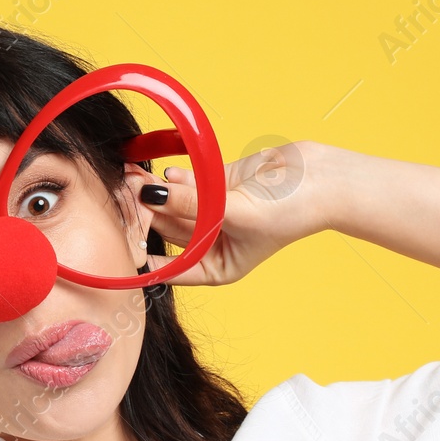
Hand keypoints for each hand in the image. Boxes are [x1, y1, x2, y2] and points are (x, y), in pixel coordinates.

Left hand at [124, 139, 340, 286]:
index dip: (146, 259)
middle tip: (121, 197)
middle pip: (168, 232)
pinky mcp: (217, 185)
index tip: (119, 249)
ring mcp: (212, 213)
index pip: (172, 268)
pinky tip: (158, 171)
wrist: (320, 179)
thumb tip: (150, 191)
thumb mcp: (233, 212)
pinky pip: (187, 183)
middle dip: (146, 215)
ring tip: (130, 177)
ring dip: (154, 192)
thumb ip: (190, 202)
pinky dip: (172, 178)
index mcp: (216, 267)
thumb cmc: (288, 212)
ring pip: (173, 204)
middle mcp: (211, 243)